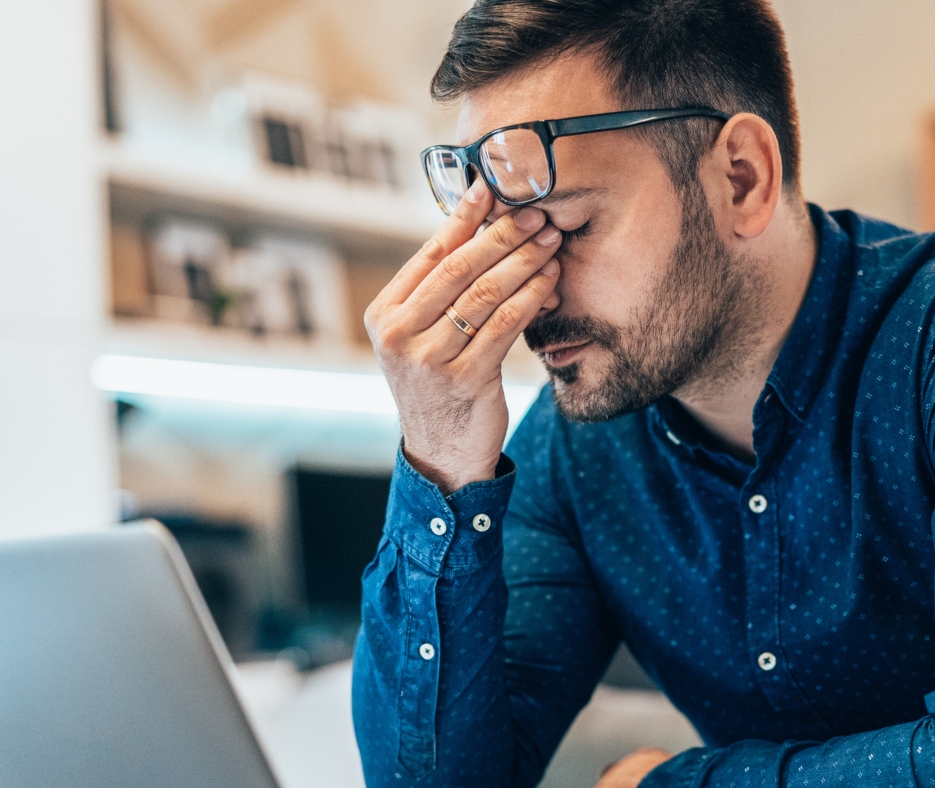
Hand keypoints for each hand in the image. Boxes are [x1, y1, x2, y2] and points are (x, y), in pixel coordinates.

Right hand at [365, 180, 562, 493]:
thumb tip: (477, 224)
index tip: (493, 188)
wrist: (442, 452)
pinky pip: (505, 324)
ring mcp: (429, 358)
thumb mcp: (424, 335)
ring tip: (550, 241)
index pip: (430, 253)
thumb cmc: (439, 384)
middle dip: (503, 235)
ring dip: (523, 262)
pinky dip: (531, 297)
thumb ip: (440, 290)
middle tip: (535, 211)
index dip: (464, 217)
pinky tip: (550, 281)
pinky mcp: (464, 378)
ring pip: (485, 294)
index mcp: (384, 314)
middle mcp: (398, 334)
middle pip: (459, 268)